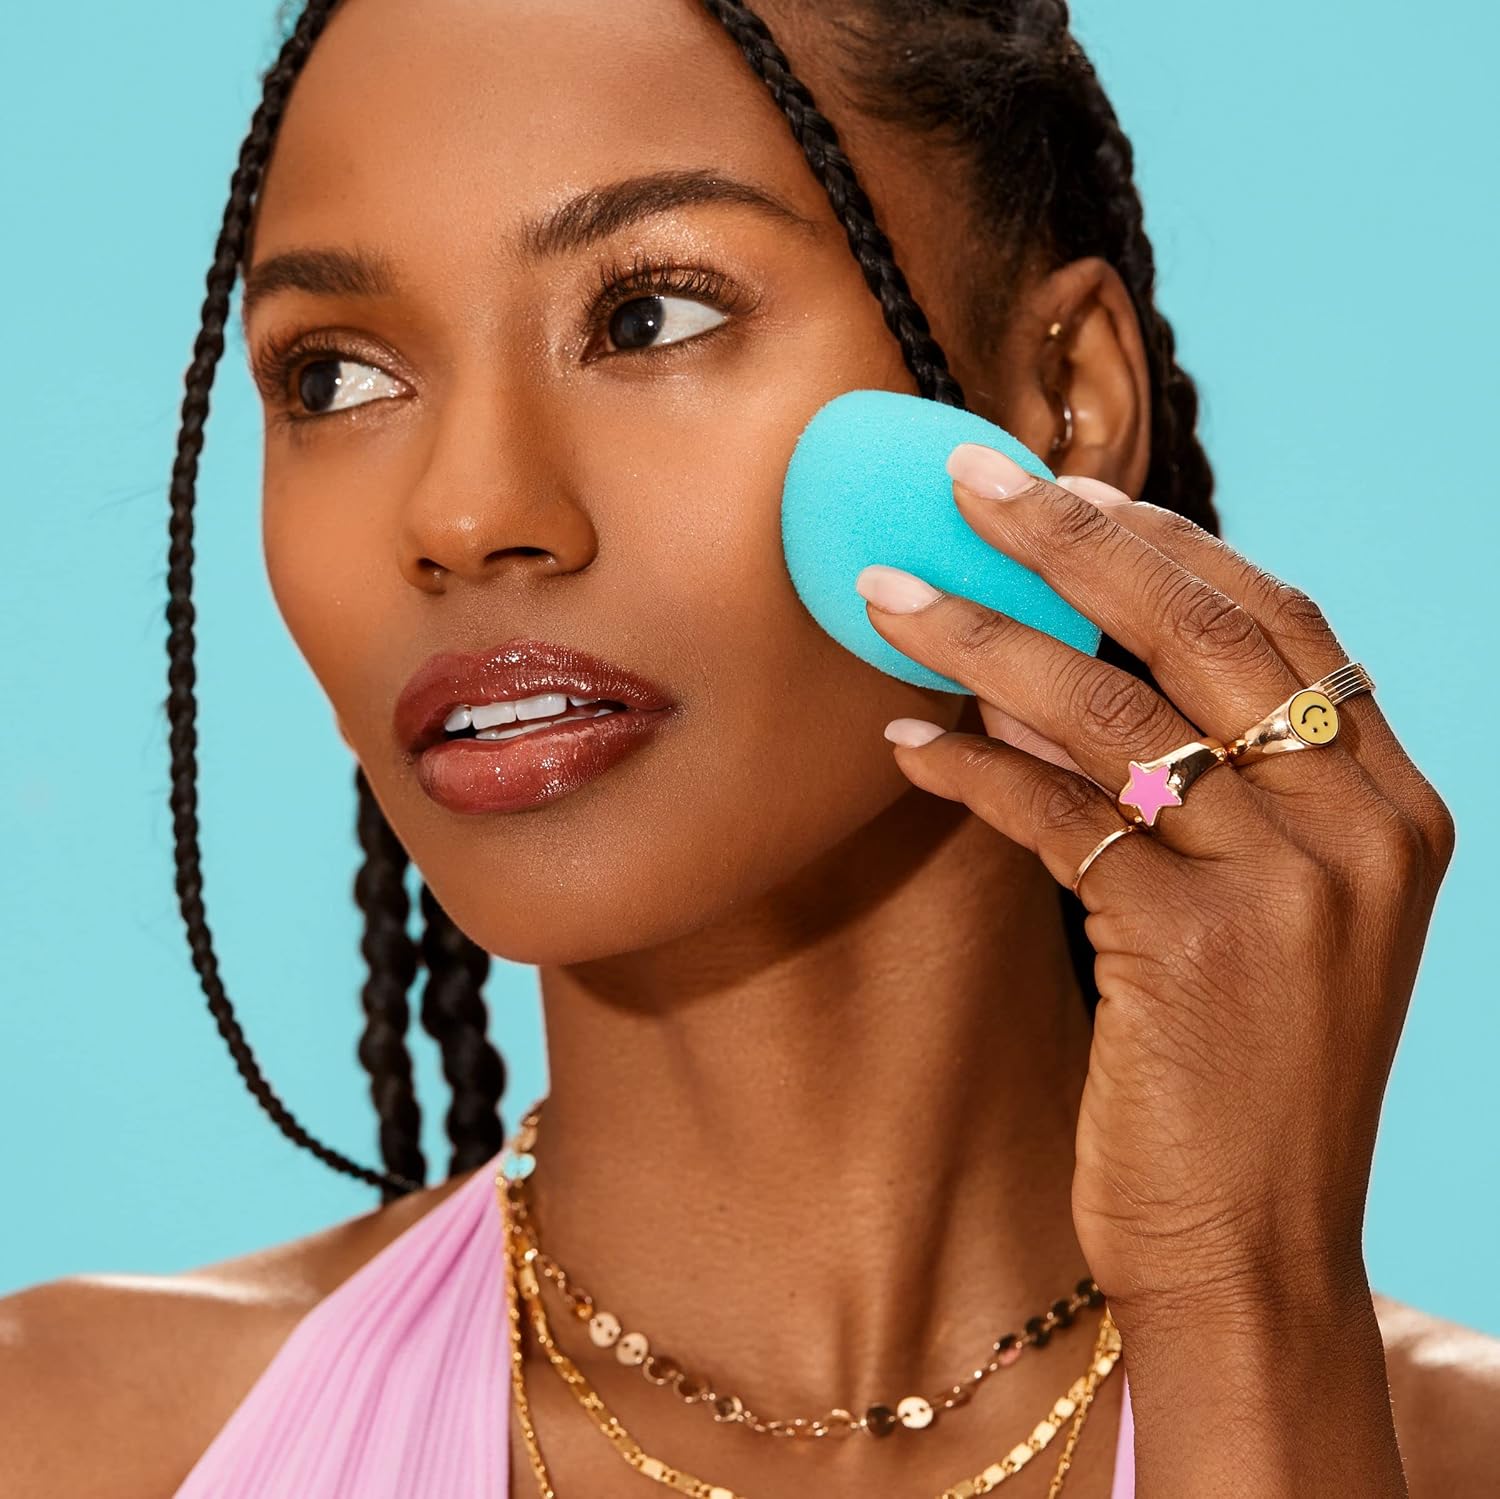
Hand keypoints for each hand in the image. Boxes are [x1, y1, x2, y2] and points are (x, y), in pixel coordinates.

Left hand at [854, 445, 1455, 1320]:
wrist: (1251, 1250)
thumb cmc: (1234, 1076)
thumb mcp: (1248, 912)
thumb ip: (1186, 788)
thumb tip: (1045, 671)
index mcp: (1388, 802)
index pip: (1275, 618)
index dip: (1160, 542)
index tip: (1060, 490)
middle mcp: (1360, 824)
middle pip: (1201, 625)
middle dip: (1072, 538)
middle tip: (967, 479)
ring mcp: (1290, 884)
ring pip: (1112, 710)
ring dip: (984, 639)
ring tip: (887, 594)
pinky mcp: (1199, 948)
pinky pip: (1059, 817)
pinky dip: (972, 771)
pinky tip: (905, 741)